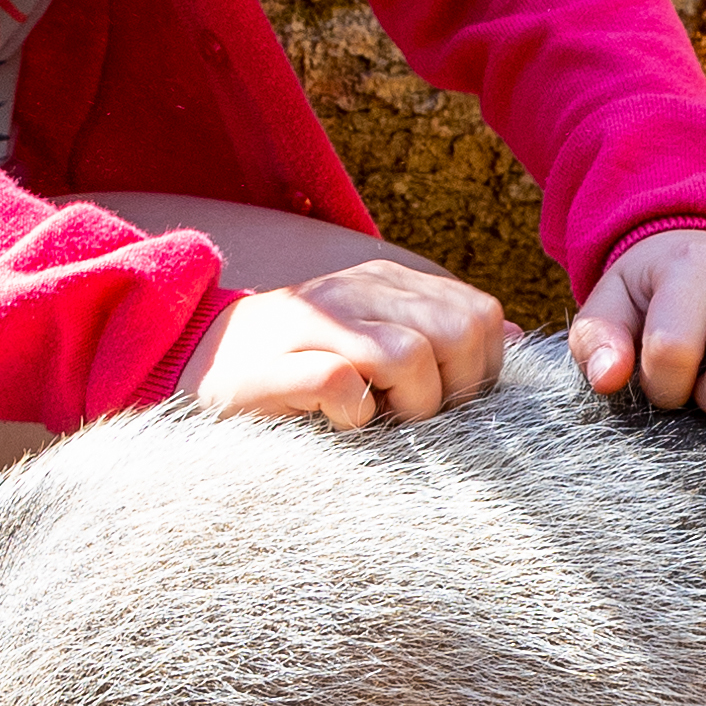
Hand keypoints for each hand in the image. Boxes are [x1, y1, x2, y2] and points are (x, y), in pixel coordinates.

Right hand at [190, 256, 512, 427]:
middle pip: (458, 332)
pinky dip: (354, 414)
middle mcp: (355, 289)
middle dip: (451, 390)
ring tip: (377, 418)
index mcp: (386, 282)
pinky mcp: (275, 366)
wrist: (195, 367)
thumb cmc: (299, 368)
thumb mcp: (374, 342)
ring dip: (409, 405)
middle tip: (411, 414)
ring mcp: (314, 322)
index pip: (478, 314)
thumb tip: (510, 337)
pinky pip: (343, 383)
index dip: (477, 369)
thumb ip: (439, 335)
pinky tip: (341, 422)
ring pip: (411, 354)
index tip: (442, 399)